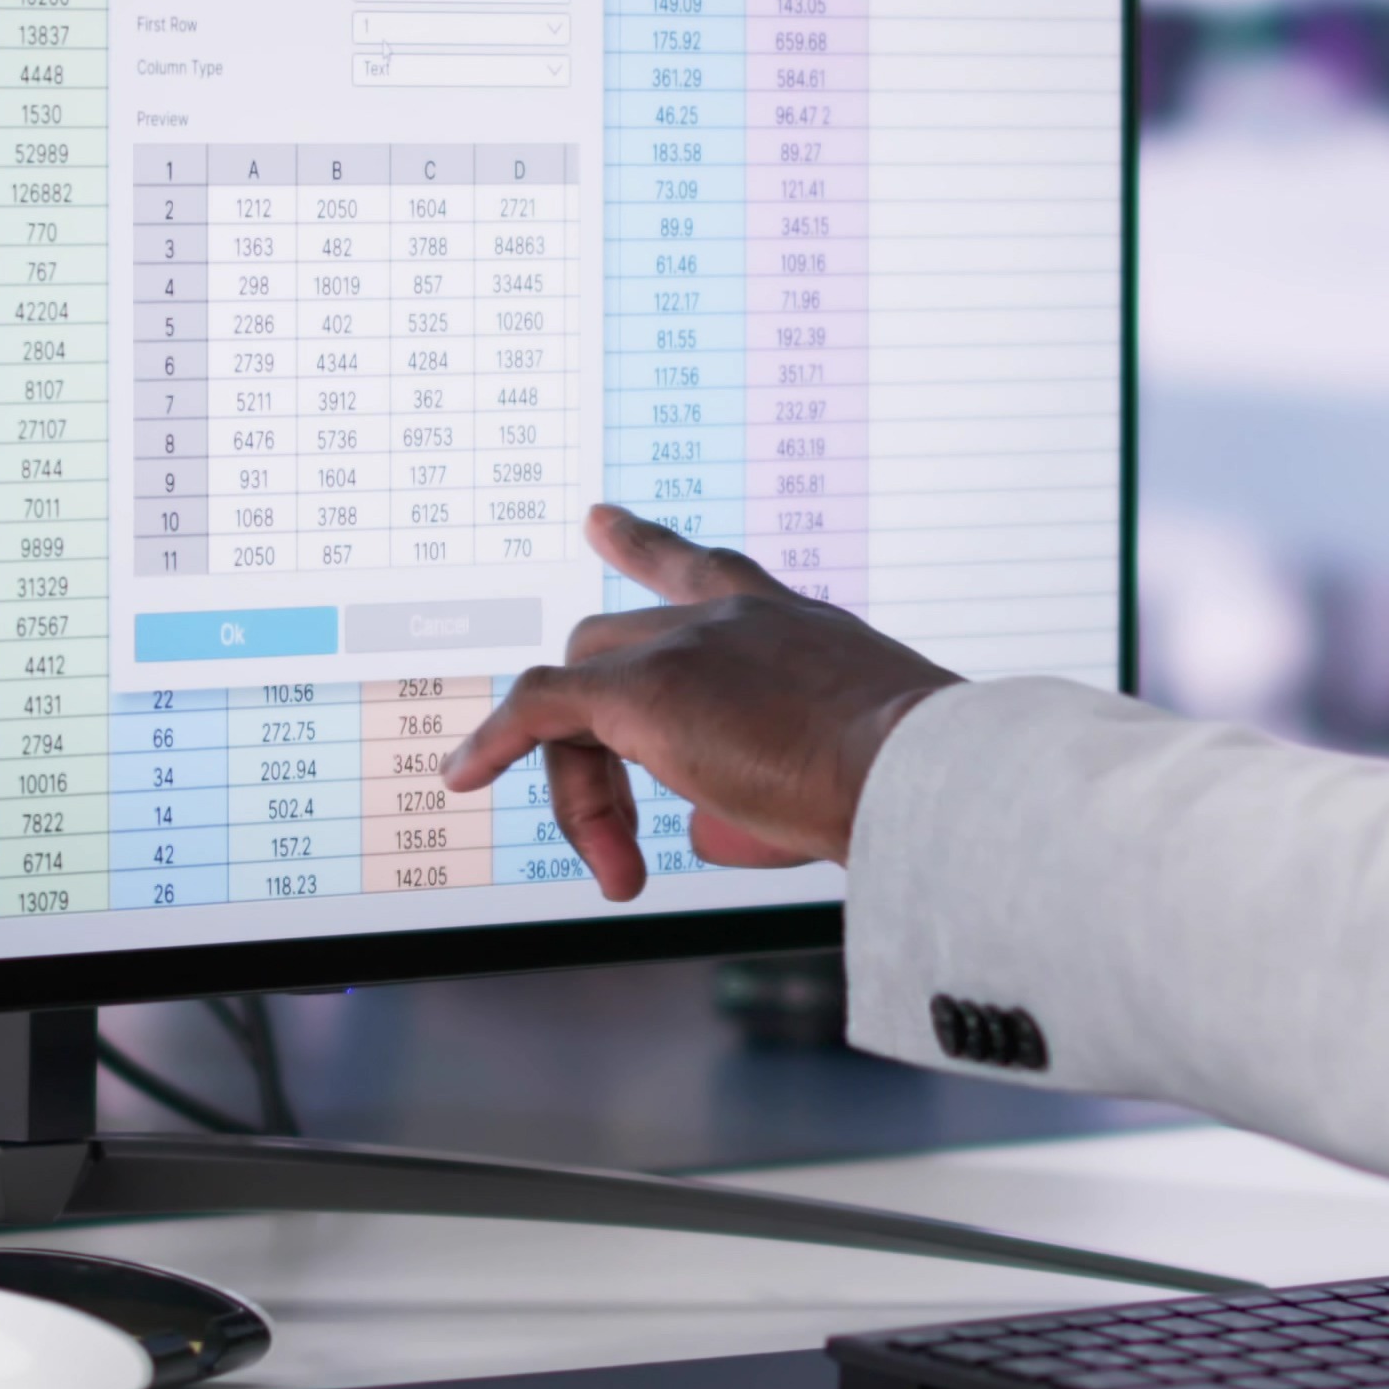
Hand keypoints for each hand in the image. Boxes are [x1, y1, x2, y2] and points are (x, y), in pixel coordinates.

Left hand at [445, 507, 971, 897]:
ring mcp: (688, 645)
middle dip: (608, 749)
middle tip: (628, 844)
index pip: (706, 572)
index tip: (602, 521)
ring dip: (584, 787)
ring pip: (581, 692)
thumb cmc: (905, 788)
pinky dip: (496, 740)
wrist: (925, 773)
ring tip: (619, 866)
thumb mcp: (836, 779)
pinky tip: (463, 775)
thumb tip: (702, 830)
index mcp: (792, 624)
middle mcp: (735, 617)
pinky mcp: (648, 688)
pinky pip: (540, 706)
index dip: (646, 552)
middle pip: (618, 650)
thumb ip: (762, 795)